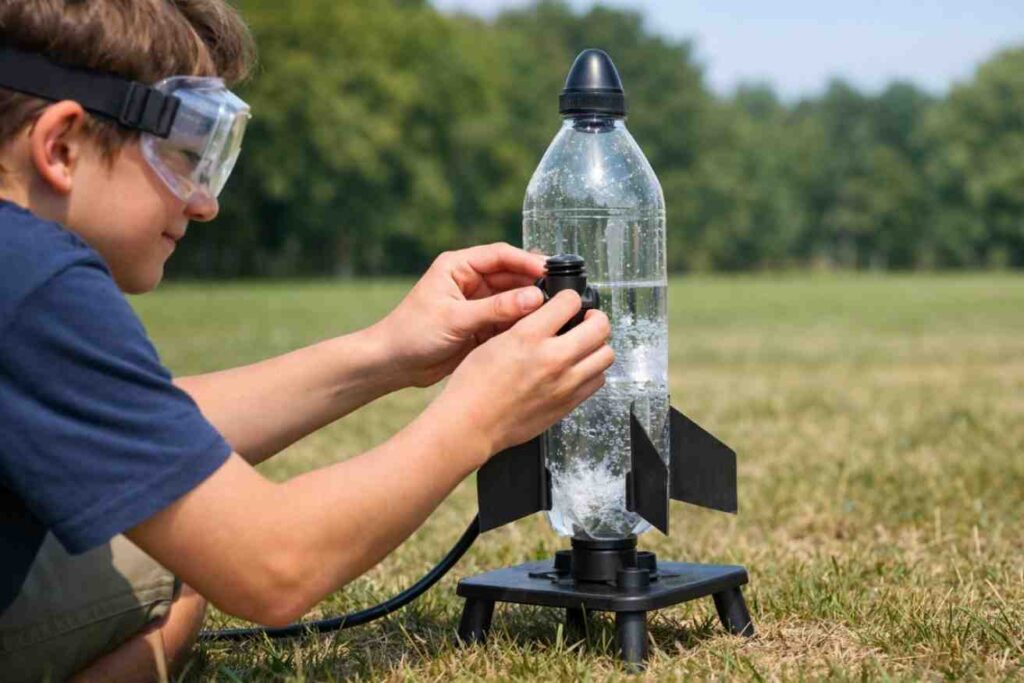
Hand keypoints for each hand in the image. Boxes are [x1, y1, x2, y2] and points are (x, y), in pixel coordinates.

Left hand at [372, 243, 548, 387]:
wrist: (393, 365)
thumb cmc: (412, 334)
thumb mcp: (456, 319)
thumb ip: (496, 309)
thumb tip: (535, 298)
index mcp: (458, 267)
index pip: (501, 255)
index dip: (527, 261)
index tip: (551, 272)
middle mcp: (470, 281)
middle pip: (512, 276)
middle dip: (534, 285)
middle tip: (561, 295)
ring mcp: (477, 304)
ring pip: (514, 299)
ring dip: (531, 306)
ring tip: (555, 314)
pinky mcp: (481, 326)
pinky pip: (509, 321)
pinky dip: (523, 325)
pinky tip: (539, 330)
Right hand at [427, 290, 614, 460]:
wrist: (471, 424)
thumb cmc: (474, 386)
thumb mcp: (495, 341)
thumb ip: (528, 326)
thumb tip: (550, 316)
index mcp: (529, 337)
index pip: (570, 302)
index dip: (570, 298)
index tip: (568, 302)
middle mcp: (552, 358)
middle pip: (600, 327)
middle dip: (595, 318)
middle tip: (586, 321)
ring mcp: (565, 384)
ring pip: (606, 355)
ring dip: (598, 346)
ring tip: (584, 346)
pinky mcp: (568, 404)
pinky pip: (598, 381)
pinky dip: (593, 371)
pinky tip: (578, 369)